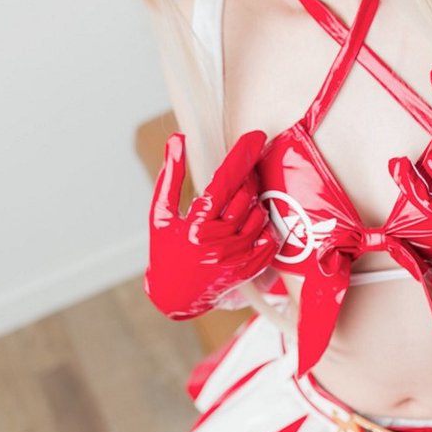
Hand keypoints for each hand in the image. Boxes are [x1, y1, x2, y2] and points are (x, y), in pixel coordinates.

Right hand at [144, 130, 280, 318]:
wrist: (175, 296)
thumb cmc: (165, 250)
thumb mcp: (161, 213)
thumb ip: (170, 176)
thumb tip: (177, 139)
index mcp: (197, 226)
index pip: (224, 182)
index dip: (241, 156)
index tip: (256, 135)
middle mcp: (219, 242)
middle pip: (247, 196)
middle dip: (247, 178)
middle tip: (240, 175)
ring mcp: (237, 258)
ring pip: (260, 215)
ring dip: (255, 201)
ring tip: (240, 201)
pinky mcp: (250, 269)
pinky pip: (270, 239)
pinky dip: (265, 225)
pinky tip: (250, 222)